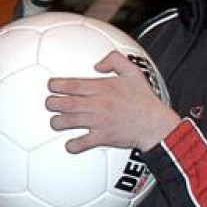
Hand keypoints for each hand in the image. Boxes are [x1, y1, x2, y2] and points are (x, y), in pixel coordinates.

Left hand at [46, 50, 179, 153]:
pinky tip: (69, 145)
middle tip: (50, 104)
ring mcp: (99, 121)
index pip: (70, 85)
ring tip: (56, 122)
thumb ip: (114, 60)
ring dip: (57, 122)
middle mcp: (97, 104)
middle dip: (51, 104)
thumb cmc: (145, 100)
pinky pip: (83, 142)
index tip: (51, 87)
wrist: (157, 124)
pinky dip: (73, 145)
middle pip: (64, 103)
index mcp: (101, 88)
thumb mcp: (133, 72)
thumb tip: (97, 64)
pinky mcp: (104, 137)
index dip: (55, 85)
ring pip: (69, 121)